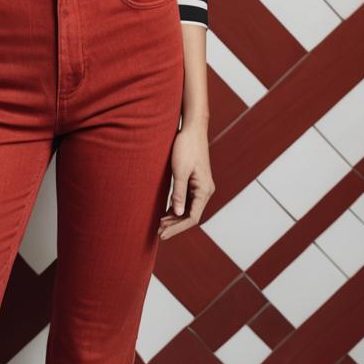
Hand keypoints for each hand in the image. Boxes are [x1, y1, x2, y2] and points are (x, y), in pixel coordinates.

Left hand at [158, 122, 213, 240]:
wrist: (192, 129)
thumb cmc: (186, 147)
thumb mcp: (180, 171)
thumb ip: (178, 193)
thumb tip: (177, 214)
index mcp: (204, 190)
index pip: (192, 218)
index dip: (177, 228)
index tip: (162, 233)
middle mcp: (205, 191)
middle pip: (190, 216)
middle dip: (175, 225)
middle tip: (158, 232)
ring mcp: (201, 187)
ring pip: (188, 209)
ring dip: (175, 218)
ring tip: (159, 225)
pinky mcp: (195, 182)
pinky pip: (187, 200)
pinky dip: (176, 208)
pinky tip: (165, 213)